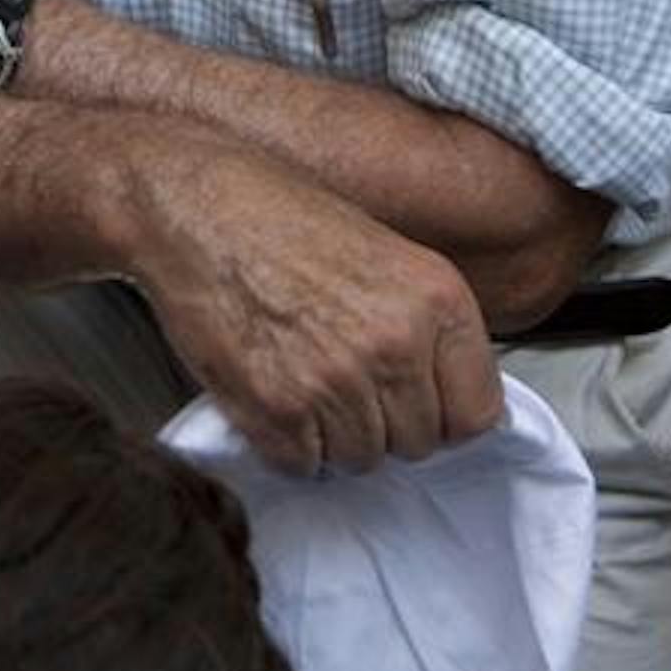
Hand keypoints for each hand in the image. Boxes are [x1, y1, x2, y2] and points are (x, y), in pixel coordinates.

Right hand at [124, 143, 501, 473]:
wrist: (192, 206)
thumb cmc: (279, 216)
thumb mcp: (387, 250)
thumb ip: (426, 323)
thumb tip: (446, 394)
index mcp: (437, 298)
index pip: (478, 413)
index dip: (446, 414)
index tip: (422, 405)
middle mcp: (394, 344)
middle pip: (419, 444)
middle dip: (386, 425)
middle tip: (349, 386)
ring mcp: (335, 380)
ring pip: (361, 460)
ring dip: (337, 437)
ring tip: (308, 383)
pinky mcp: (276, 406)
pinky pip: (304, 464)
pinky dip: (289, 445)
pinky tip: (276, 394)